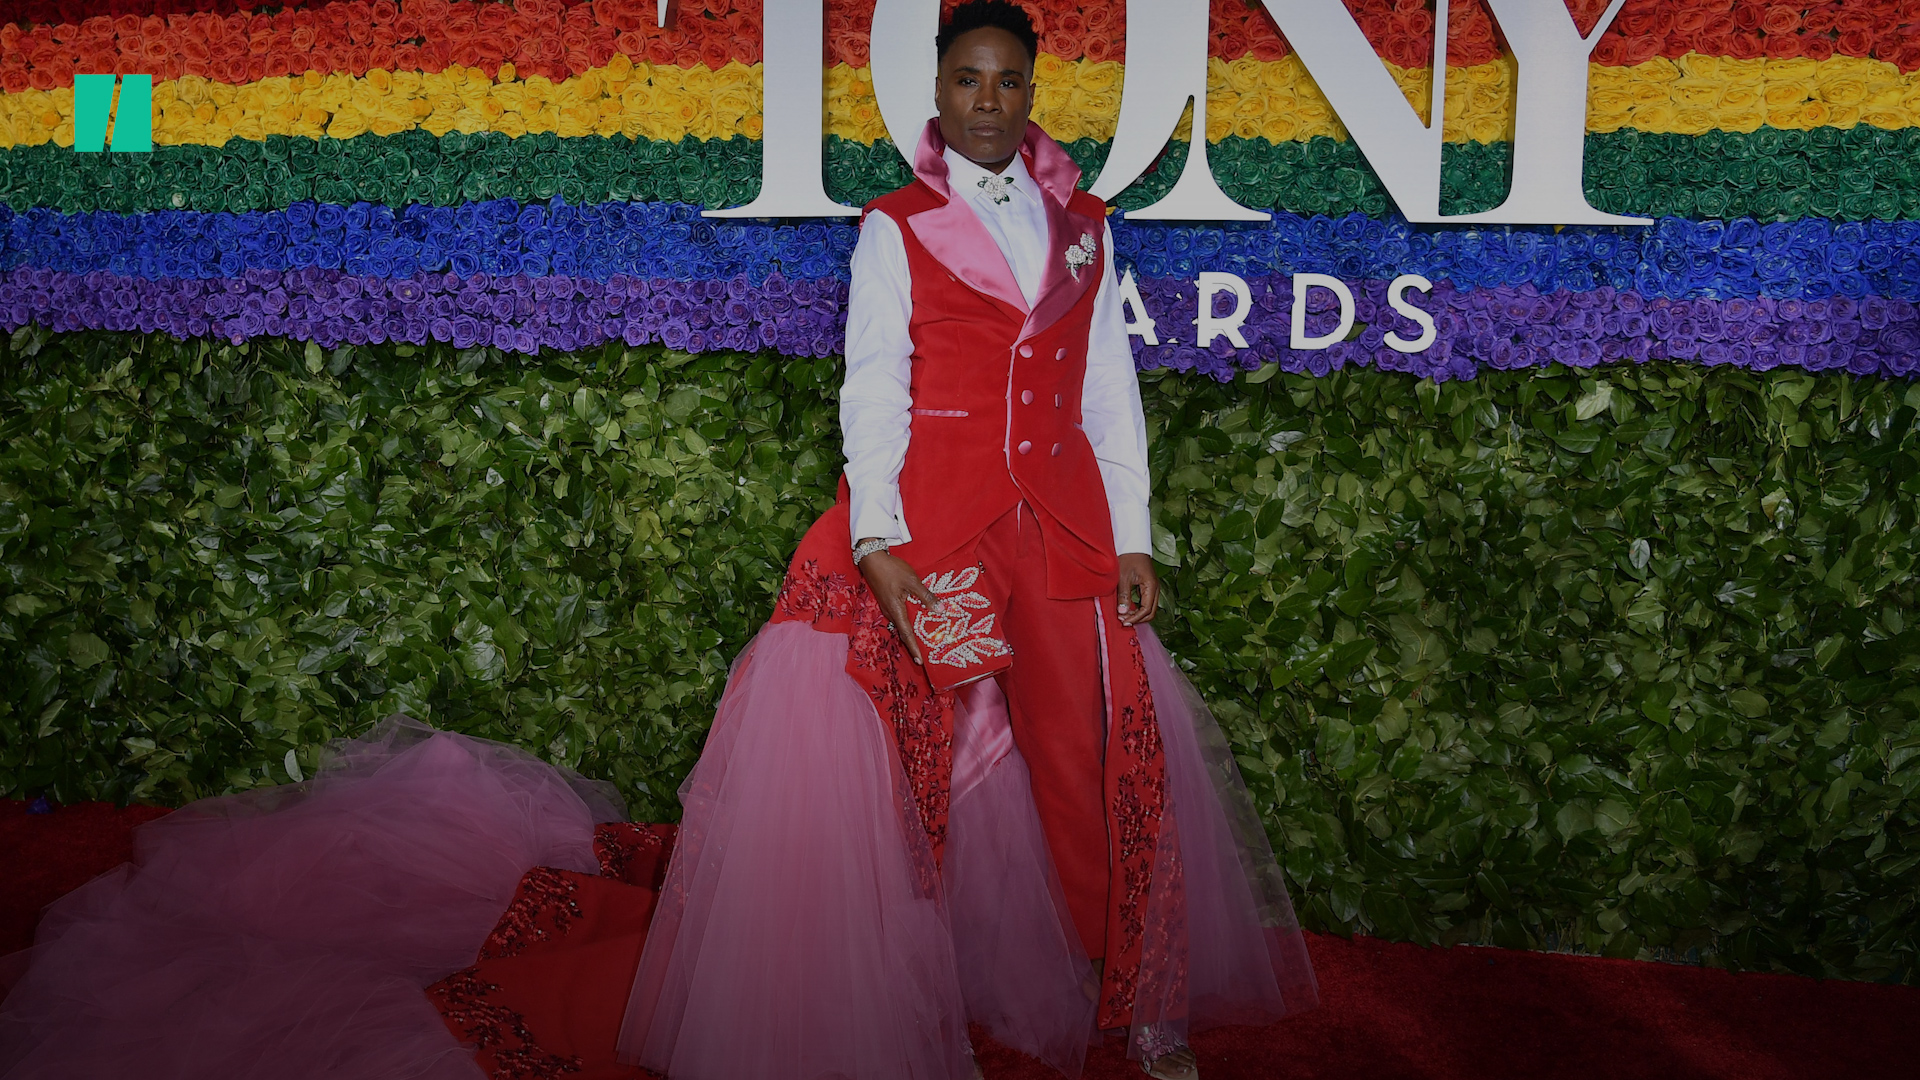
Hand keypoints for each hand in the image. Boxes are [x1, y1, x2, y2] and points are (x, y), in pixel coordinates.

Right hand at [855, 545, 938, 664]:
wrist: (871, 559)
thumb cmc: (892, 569)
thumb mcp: (912, 581)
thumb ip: (926, 596)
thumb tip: (940, 610)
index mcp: (896, 610)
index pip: (907, 634)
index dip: (914, 648)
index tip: (920, 661)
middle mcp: (890, 612)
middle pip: (903, 632)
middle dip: (913, 644)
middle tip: (924, 655)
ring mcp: (887, 607)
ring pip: (900, 624)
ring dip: (910, 633)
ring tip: (922, 640)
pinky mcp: (886, 601)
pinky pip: (898, 616)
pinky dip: (907, 622)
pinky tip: (915, 619)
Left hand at [1115, 553, 1159, 625]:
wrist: (1132, 544)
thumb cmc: (1128, 557)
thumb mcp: (1123, 577)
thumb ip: (1124, 596)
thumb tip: (1123, 612)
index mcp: (1151, 586)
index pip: (1146, 610)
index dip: (1135, 618)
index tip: (1123, 620)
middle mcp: (1155, 588)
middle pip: (1151, 612)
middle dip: (1138, 619)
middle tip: (1124, 621)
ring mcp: (1153, 587)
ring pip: (1149, 608)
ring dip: (1138, 615)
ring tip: (1124, 616)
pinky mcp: (1149, 586)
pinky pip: (1146, 602)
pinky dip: (1139, 608)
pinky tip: (1128, 609)